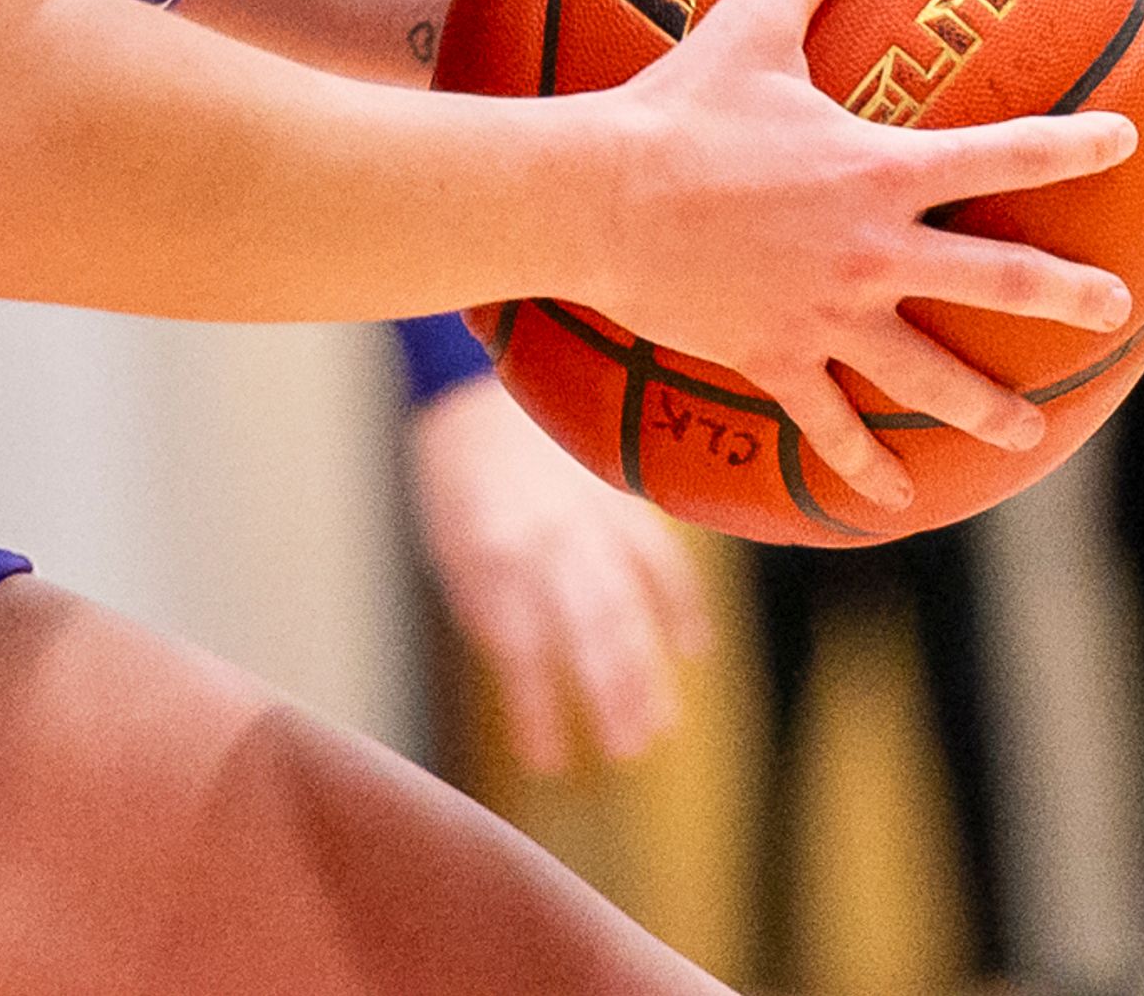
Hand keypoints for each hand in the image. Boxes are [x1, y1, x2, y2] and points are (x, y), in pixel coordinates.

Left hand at [409, 370, 710, 773]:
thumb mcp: (450, 539)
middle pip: (588, 635)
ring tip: (656, 727)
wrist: (474, 379)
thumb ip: (486, 602)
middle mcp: (546, 536)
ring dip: (646, 670)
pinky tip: (694, 649)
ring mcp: (588, 514)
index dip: (537, 711)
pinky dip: (681, 602)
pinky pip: (659, 553)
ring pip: (629, 605)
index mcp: (493, 550)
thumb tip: (520, 665)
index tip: (548, 763)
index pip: (522, 650)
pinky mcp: (618, 493)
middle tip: (625, 751)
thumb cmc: (454, 472)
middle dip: (609, 700)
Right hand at [578, 0, 1138, 514]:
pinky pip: (833, 430)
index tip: (1123, 141)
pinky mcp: (778, 359)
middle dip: (1067, 298)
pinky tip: (893, 502)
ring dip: (986, 409)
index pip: (1000, 156)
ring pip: (929, 377)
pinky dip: (864, 470)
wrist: (596, 193)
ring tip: (1023, 432)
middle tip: (1113, 309)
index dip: (1070, 146)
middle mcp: (870, 252)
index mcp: (875, 172)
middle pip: (996, 285)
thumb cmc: (676, 105)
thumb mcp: (751, 23)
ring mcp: (828, 316)